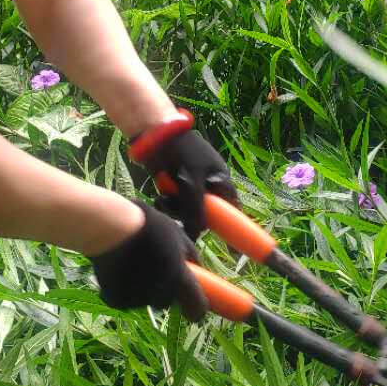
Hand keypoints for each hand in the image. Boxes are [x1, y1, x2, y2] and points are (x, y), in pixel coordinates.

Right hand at [89, 202, 206, 319]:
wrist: (107, 227)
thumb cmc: (146, 225)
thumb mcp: (176, 233)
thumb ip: (190, 254)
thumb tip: (197, 267)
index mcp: (179, 278)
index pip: (197, 308)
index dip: (197, 310)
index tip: (192, 310)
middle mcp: (160, 293)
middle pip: (167, 300)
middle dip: (164, 289)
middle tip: (153, 266)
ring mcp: (138, 299)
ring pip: (145, 300)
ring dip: (143, 288)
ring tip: (132, 262)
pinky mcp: (117, 300)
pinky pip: (125, 299)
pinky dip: (123, 290)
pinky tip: (118, 270)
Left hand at [129, 109, 237, 241]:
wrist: (153, 133)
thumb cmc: (180, 152)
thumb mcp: (191, 181)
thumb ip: (195, 209)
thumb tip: (198, 234)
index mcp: (220, 179)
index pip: (231, 209)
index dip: (232, 229)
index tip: (233, 252)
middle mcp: (208, 184)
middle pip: (206, 213)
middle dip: (192, 215)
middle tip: (183, 216)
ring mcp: (190, 186)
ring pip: (187, 211)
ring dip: (176, 209)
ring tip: (166, 197)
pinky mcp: (173, 187)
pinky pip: (174, 204)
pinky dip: (168, 203)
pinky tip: (161, 195)